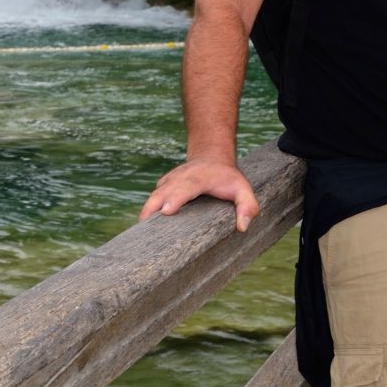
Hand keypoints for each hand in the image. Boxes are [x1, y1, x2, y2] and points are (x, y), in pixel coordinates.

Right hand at [140, 159, 259, 231]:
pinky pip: (154, 196)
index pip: (186, 187)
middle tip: (144, 225)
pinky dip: (148, 209)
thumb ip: (247, 206)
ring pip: (155, 194)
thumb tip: (242, 227)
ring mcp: (170, 180)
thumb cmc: (227, 177)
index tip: (166, 210)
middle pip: (164, 191)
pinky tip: (144, 226)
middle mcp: (181, 177)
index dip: (175, 198)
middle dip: (153, 206)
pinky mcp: (164, 185)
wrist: (211, 157)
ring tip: (139, 230)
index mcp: (200, 178)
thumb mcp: (243, 189)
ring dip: (147, 209)